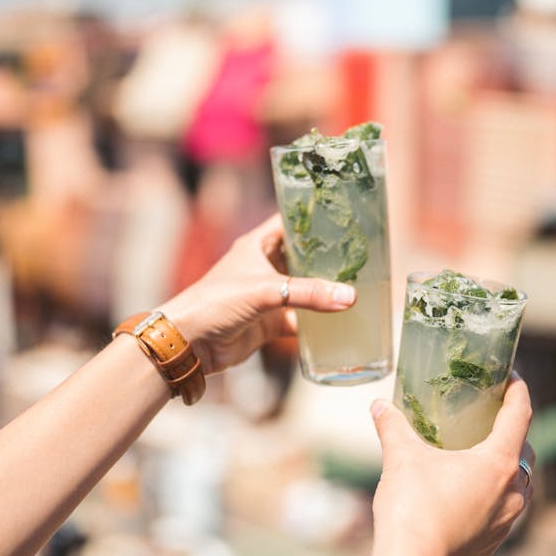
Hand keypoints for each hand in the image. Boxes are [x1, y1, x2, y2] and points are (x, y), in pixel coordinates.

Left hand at [160, 214, 355, 373]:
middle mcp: (265, 266)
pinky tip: (342, 319)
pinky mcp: (271, 321)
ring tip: (362, 283)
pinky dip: (319, 322)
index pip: (291, 221)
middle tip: (364, 252)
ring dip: (326, 289)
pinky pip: (302, 319)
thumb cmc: (215, 302)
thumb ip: (308, 293)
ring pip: (305, 288)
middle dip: (329, 256)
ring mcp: (270, 295)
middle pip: (304, 256)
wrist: (190, 342)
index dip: (315, 215)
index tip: (346, 212)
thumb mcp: (264, 291)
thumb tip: (349, 296)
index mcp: (258, 245)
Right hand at [370, 376, 533, 555]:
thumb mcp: (400, 458)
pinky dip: (493, 494)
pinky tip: (468, 492)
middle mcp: (512, 492)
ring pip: (517, 484)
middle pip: (523, 451)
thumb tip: (378, 406)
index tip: (512, 377)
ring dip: (505, 466)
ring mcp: (506, 522)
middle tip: (489, 416)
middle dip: (511, 431)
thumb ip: (393, 426)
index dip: (518, 392)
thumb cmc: (412, 508)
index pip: (520, 416)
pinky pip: (503, 510)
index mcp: (498, 463)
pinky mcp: (493, 543)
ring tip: (479, 455)